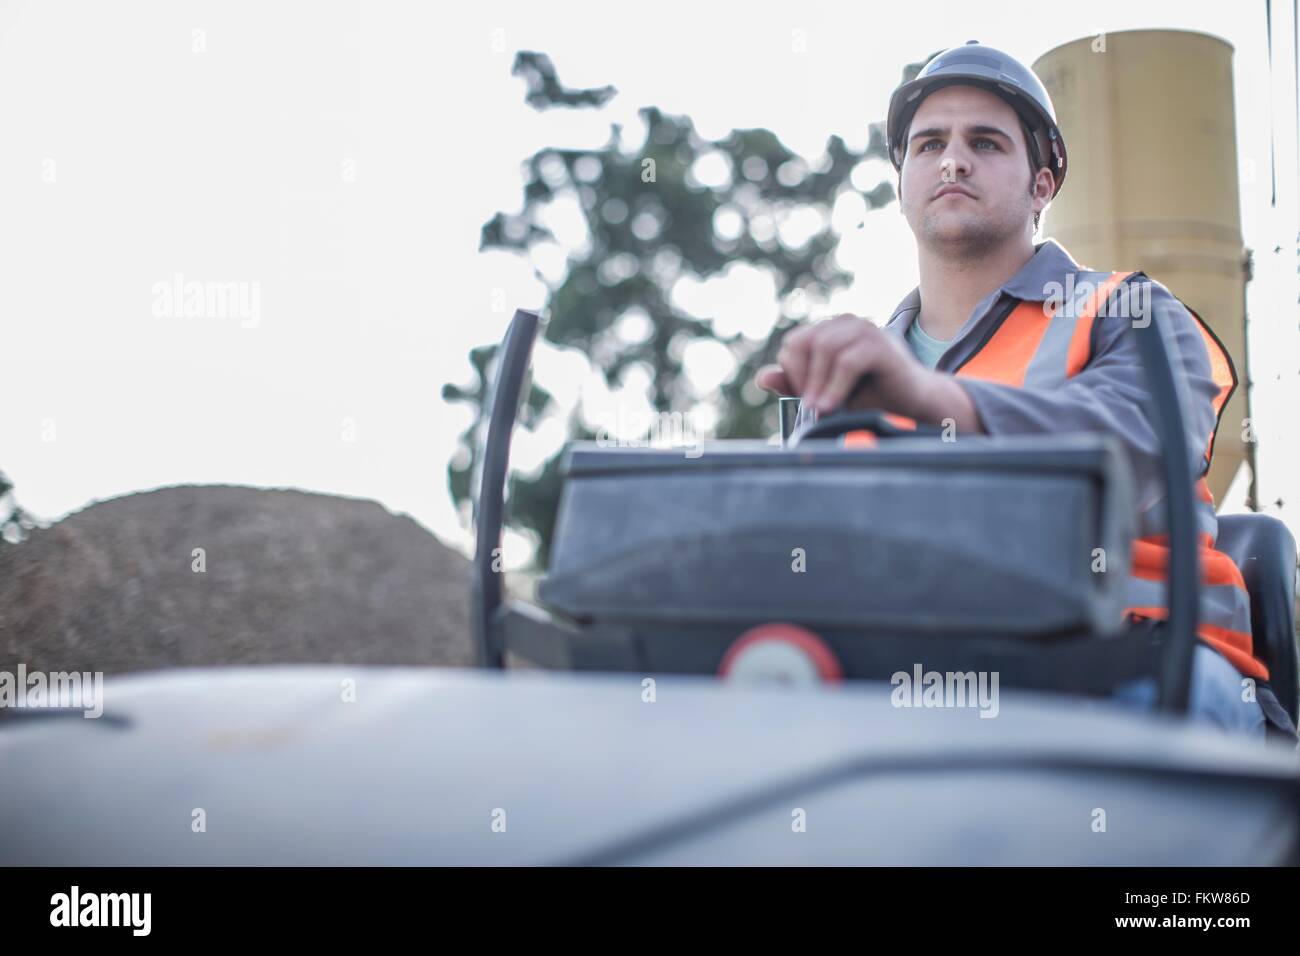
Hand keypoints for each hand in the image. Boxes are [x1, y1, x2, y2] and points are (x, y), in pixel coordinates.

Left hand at [754, 313, 981, 429]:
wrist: (915, 402)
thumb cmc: (870, 395)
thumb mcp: (826, 390)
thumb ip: (797, 383)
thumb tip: (761, 376)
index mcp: (832, 329)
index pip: (794, 343)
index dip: (793, 373)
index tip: (804, 400)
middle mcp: (847, 322)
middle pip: (804, 343)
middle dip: (802, 377)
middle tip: (809, 407)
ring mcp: (865, 329)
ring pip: (823, 348)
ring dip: (817, 384)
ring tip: (819, 410)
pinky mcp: (881, 345)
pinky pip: (847, 361)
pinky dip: (834, 387)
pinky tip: (830, 407)